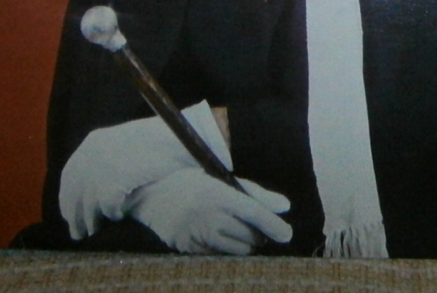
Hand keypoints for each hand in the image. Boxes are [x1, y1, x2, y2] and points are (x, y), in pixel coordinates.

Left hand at [59, 100, 227, 239]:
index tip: (69, 215)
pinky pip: (108, 206)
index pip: (70, 175)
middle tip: (79, 234)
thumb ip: (108, 158)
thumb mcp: (126, 143)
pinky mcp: (117, 179)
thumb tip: (91, 186)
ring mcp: (104, 165)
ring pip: (89, 204)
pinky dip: (112, 213)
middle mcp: (93, 152)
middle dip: (75, 215)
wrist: (181, 135)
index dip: (68, 198)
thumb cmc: (158, 141)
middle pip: (74, 192)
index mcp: (93, 141)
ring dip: (91, 220)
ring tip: (95, 231)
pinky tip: (118, 216)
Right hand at [126, 167, 292, 254]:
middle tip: (253, 225)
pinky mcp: (188, 249)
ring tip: (236, 231)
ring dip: (244, 245)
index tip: (286, 234)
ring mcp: (196, 235)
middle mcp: (207, 215)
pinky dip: (225, 250)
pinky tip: (217, 236)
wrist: (150, 193)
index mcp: (217, 193)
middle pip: (248, 236)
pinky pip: (219, 257)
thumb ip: (254, 193)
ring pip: (237, 251)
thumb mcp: (220, 178)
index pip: (253, 212)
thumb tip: (284, 206)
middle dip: (257, 234)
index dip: (273, 225)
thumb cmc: (190, 182)